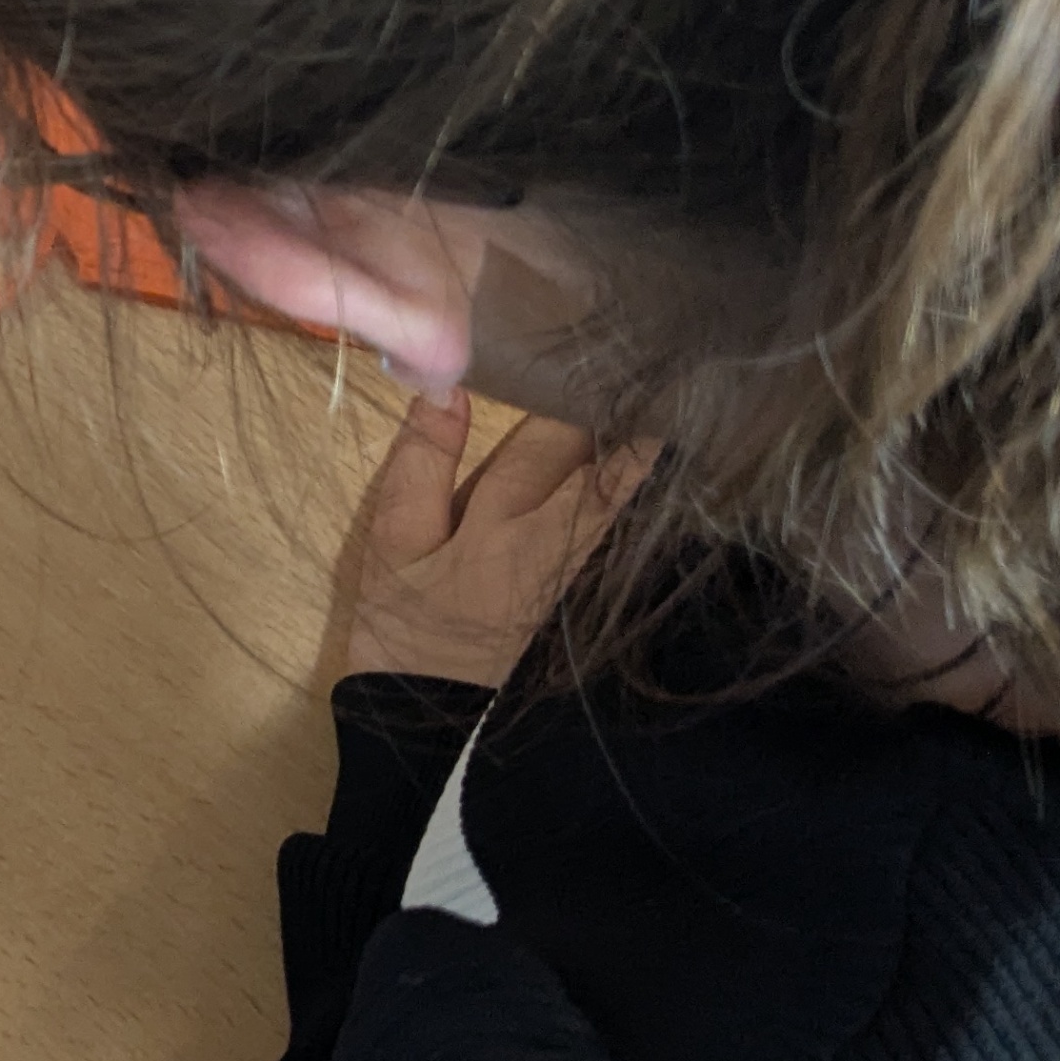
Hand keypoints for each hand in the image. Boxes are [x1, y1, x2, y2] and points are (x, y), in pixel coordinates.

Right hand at [331, 394, 647, 690]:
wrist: (417, 716)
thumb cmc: (398, 623)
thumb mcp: (392, 541)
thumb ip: (422, 463)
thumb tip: (448, 385)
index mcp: (508, 520)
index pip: (555, 440)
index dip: (583, 391)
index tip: (614, 343)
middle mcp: (555, 540)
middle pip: (604, 467)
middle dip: (629, 416)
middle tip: (662, 363)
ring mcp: (569, 571)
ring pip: (618, 499)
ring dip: (638, 453)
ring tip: (667, 404)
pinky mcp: (568, 593)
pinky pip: (611, 529)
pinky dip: (626, 494)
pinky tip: (639, 474)